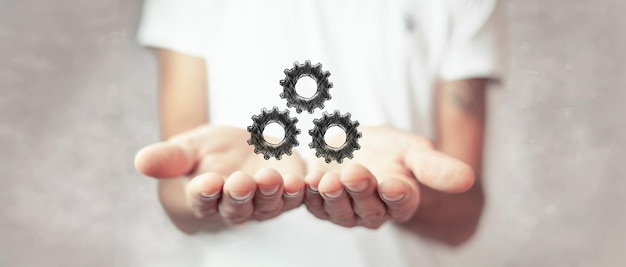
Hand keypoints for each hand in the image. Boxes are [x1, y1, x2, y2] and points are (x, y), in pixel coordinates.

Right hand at [134, 125, 305, 228]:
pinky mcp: (288, 192)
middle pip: (237, 207)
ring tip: (272, 178)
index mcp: (205, 198)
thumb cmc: (208, 151)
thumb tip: (140, 162)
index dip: (204, 194)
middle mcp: (234, 207)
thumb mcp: (187, 148)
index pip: (202, 200)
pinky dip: (297, 191)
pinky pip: (294, 197)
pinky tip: (299, 181)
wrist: (240, 146)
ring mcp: (263, 202)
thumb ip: (168, 158)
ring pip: (267, 205)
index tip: (205, 183)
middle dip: (239, 196)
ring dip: (271, 193)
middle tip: (239, 183)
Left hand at [304, 126, 473, 228]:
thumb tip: (468, 179)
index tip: (394, 184)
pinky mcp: (319, 203)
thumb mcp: (413, 150)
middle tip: (355, 174)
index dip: (397, 195)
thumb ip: (434, 166)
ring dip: (332, 197)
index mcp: (401, 199)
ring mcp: (344, 210)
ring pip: (338, 210)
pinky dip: (307, 193)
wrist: (353, 146)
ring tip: (327, 179)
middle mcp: (373, 211)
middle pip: (368, 208)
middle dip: (361, 192)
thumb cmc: (387, 150)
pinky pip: (312, 203)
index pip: (402, 202)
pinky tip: (304, 180)